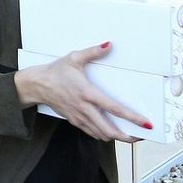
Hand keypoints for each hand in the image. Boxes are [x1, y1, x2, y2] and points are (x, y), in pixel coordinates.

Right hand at [14, 42, 152, 142]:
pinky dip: (104, 135)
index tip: (145, 123)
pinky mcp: (74, 121)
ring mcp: (79, 117)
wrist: (37, 85)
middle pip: (109, 130)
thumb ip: (93, 51)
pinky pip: (92, 133)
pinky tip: (111, 131)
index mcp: (87, 93)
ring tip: (130, 135)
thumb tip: (109, 45)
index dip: (131, 117)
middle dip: (128, 136)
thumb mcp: (74, 58)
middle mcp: (84, 108)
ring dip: (117, 137)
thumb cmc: (56, 71)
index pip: (114, 109)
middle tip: (141, 135)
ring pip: (101, 135)